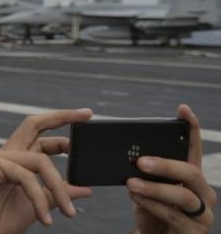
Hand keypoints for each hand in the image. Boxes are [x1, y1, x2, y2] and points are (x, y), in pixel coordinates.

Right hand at [0, 109, 93, 233]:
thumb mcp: (38, 206)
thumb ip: (58, 194)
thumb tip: (85, 188)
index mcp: (19, 161)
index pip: (43, 137)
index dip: (64, 128)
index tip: (86, 119)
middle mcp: (8, 154)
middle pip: (35, 124)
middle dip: (62, 117)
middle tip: (87, 114)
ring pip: (41, 160)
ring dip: (58, 188)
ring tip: (68, 212)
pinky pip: (26, 176)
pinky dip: (39, 198)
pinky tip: (44, 216)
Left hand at [127, 104, 215, 233]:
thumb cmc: (152, 213)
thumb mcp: (146, 190)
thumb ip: (143, 174)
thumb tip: (126, 156)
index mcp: (191, 177)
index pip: (194, 149)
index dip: (191, 128)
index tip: (182, 108)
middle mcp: (203, 193)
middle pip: (191, 172)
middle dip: (166, 164)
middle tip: (140, 161)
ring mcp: (203, 214)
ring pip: (182, 196)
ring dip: (154, 188)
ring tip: (131, 183)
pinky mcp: (194, 231)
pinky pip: (173, 215)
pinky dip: (152, 205)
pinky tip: (136, 198)